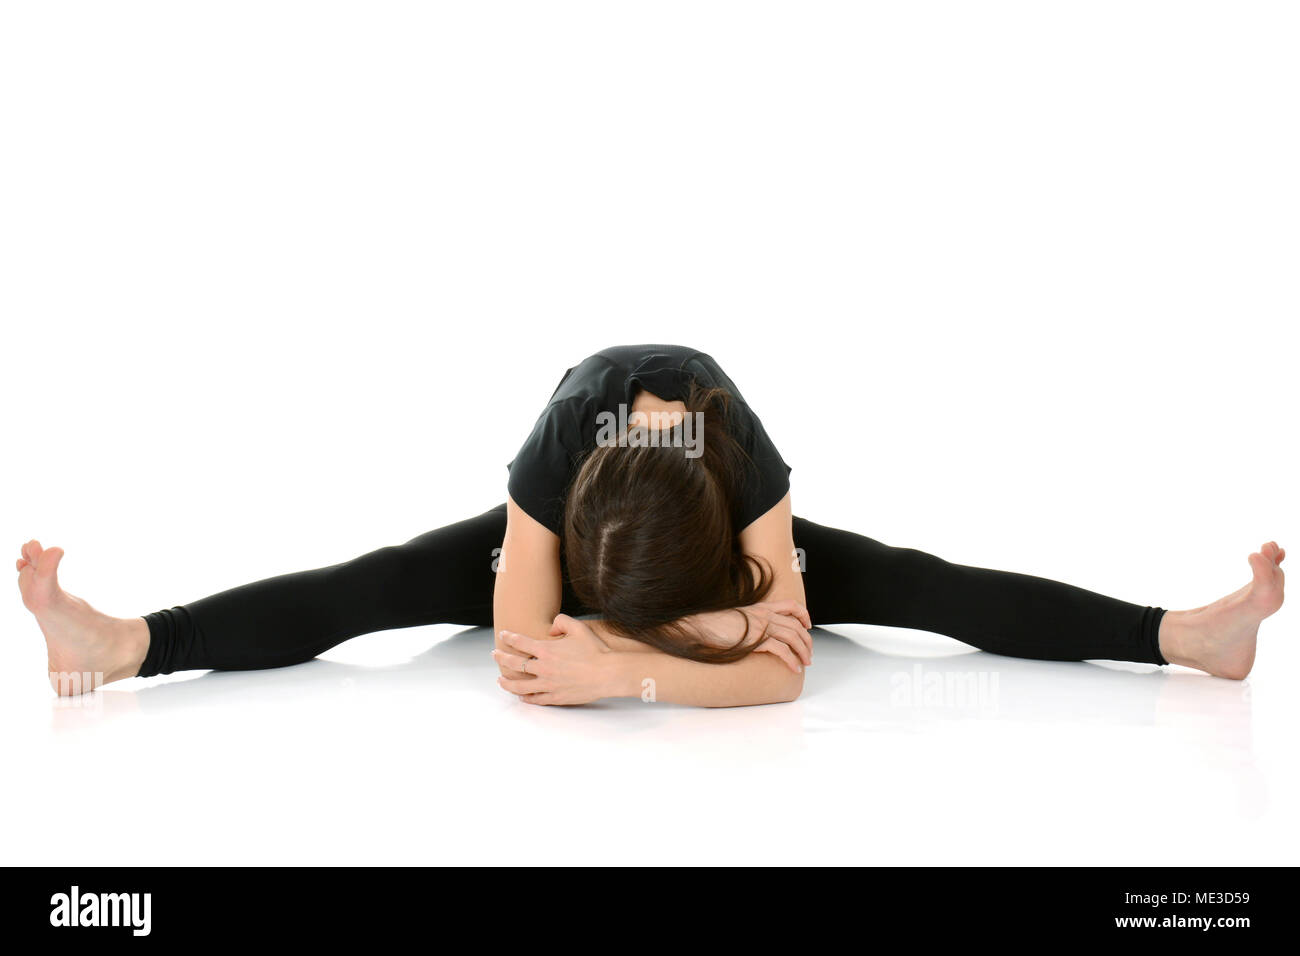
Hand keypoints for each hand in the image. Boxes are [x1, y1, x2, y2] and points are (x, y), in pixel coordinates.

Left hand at [493, 614, 618, 705]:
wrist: (607, 673)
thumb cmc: (595, 650)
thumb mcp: (579, 627)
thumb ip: (561, 622)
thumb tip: (550, 630)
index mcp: (547, 650)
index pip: (520, 643)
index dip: (509, 638)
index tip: (503, 635)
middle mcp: (543, 668)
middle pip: (514, 664)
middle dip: (502, 658)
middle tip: (495, 654)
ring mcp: (548, 684)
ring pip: (519, 686)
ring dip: (507, 683)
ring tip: (500, 680)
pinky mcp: (555, 697)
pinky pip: (535, 699)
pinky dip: (526, 698)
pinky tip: (521, 696)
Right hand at [684, 601, 812, 673]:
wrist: (703, 625)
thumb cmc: (715, 623)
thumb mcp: (738, 617)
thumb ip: (751, 621)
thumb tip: (757, 633)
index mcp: (761, 607)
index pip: (790, 605)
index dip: (803, 614)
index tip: (808, 625)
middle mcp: (765, 614)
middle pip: (796, 625)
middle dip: (807, 640)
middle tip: (809, 653)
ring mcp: (762, 626)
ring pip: (793, 637)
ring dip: (803, 651)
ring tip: (806, 662)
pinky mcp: (757, 639)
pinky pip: (782, 650)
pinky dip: (791, 660)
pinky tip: (794, 668)